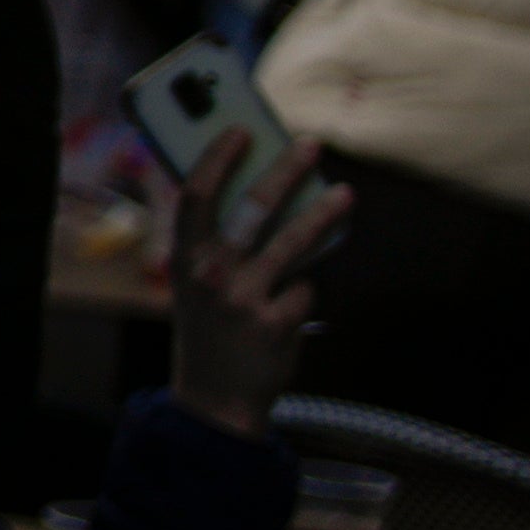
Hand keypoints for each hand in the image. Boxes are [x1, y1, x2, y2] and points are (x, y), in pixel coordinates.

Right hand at [159, 124, 348, 437]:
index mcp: (183, 257)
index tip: (242, 131)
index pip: (196, 194)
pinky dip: (304, 293)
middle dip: (284, 171)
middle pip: (251, 208)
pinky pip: (304, 290)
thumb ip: (214, 245)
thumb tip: (260, 192)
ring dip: (321, 214)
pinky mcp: (275, 323)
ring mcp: (243, 298)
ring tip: (346, 195)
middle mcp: (210, 273)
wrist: (214, 398)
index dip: (218, 159)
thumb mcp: (193, 284)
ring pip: (291, 243)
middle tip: (310, 145)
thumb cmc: (207, 329)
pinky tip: (291, 307)